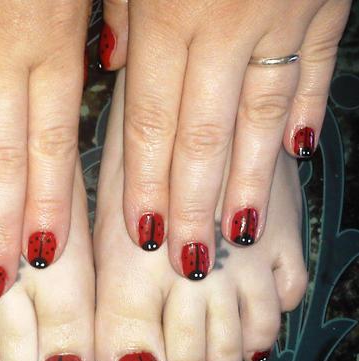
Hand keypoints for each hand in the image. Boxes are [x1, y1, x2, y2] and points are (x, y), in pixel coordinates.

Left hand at [100, 0, 350, 278]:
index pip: (152, 122)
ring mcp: (283, 12)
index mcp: (169, 11)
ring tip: (238, 232)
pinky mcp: (328, 0)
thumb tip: (109, 68)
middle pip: (204, 135)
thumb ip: (120, 10)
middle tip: (187, 258)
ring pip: (262, 116)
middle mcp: (225, 23)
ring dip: (249, 180)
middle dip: (193, 204)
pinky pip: (314, 66)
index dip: (147, 184)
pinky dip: (302, 111)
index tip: (143, 235)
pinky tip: (294, 154)